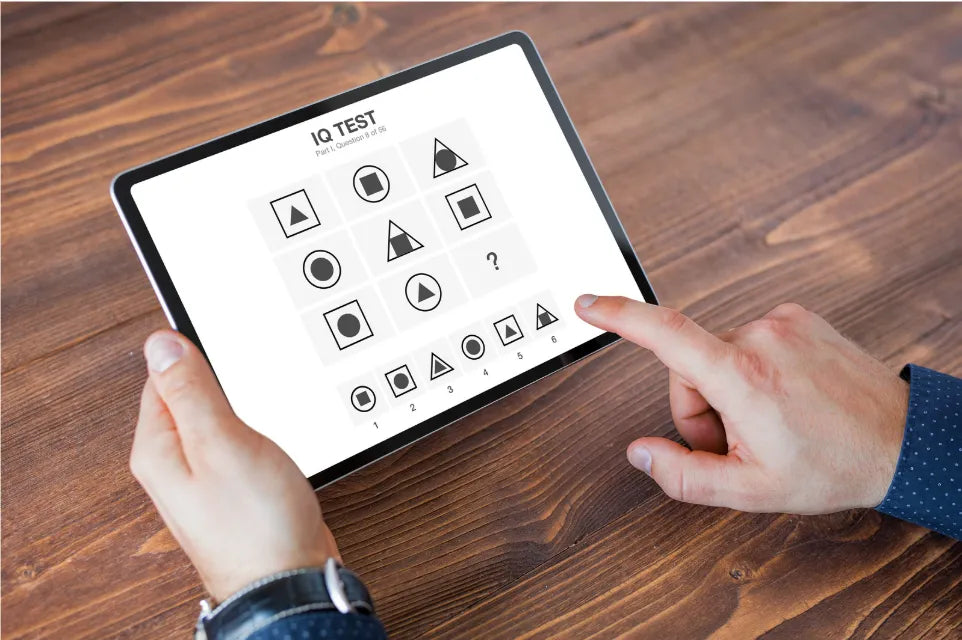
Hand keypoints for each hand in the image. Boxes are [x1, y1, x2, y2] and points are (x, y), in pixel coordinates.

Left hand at [130, 330, 338, 601]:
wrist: (287, 583)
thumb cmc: (255, 524)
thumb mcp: (222, 443)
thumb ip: (192, 391)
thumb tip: (160, 345)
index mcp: (158, 449)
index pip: (161, 377)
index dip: (195, 355)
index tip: (227, 353)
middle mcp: (173, 465)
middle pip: (188, 398)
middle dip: (219, 382)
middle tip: (249, 385)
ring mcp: (203, 480)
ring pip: (215, 421)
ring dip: (240, 409)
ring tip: (261, 413)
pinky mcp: (232, 490)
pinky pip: (234, 445)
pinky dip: (254, 433)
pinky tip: (270, 440)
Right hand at [575, 296, 908, 513]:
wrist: (903, 439)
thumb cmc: (835, 466)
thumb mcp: (751, 490)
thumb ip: (684, 475)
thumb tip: (640, 453)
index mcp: (742, 377)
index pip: (664, 334)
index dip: (618, 316)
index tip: (589, 304)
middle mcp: (759, 338)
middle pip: (688, 367)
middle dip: (699, 406)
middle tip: (736, 441)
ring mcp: (780, 323)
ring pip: (717, 354)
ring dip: (726, 388)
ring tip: (766, 421)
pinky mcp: (796, 317)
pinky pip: (747, 341)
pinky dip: (752, 369)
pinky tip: (782, 396)